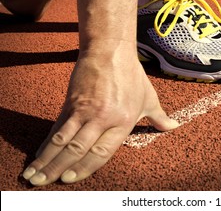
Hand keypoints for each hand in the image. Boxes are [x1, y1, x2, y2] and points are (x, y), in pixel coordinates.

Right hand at [22, 48, 178, 185]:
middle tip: (47, 182)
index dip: (86, 167)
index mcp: (123, 121)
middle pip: (79, 149)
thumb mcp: (149, 97)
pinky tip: (39, 152)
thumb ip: (159, 117)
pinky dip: (47, 142)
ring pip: (63, 140)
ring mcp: (85, 110)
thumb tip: (173, 127)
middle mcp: (103, 118)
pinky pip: (57, 126)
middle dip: (61, 168)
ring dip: (48, 159)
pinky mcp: (71, 102)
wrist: (110, 51)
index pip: (103, 151)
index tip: (71, 178)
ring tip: (35, 175)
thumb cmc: (131, 75)